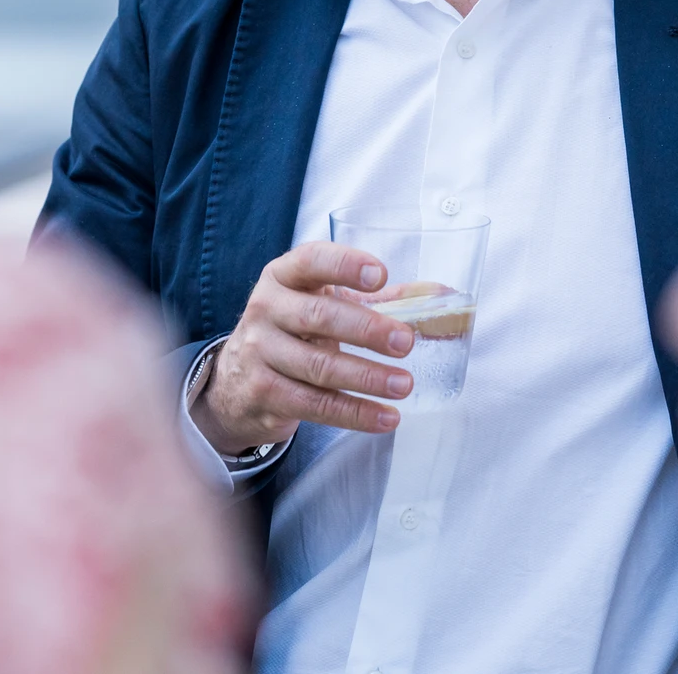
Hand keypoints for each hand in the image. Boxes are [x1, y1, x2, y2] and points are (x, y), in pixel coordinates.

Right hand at [191, 241, 417, 453]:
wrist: (237, 381)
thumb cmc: (295, 330)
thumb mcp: (325, 304)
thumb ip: (379, 299)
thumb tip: (440, 295)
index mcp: (284, 276)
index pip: (312, 261)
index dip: (346, 266)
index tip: (380, 275)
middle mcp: (266, 310)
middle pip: (318, 317)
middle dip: (367, 330)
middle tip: (406, 342)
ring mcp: (260, 353)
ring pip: (319, 367)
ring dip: (367, 378)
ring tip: (404, 385)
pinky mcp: (264, 393)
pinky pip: (315, 405)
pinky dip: (354, 413)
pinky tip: (385, 417)